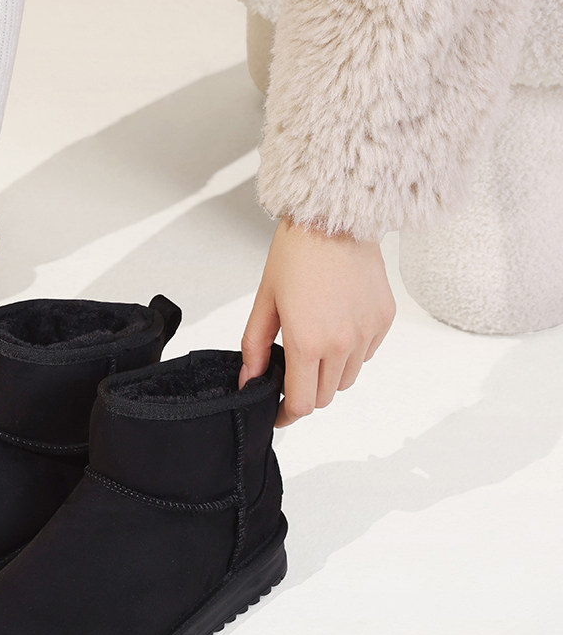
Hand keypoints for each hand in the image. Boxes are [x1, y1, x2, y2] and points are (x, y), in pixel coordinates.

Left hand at [239, 217, 395, 425]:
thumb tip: (250, 380)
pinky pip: (367, 354)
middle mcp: (343, 344)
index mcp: (309, 342)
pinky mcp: (384, 320)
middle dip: (305, 393)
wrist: (334, 220)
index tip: (278, 413)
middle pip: (325, 395)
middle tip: (289, 375)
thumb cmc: (295, 256)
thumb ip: (255, 347)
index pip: (302, 402)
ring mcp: (368, 333)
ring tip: (312, 346)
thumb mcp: (265, 303)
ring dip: (328, 374)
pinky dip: (350, 353)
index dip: (287, 414)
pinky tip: (334, 327)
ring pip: (347, 377)